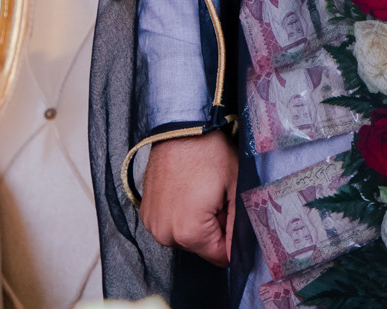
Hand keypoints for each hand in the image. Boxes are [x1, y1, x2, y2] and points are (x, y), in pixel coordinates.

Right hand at [140, 129, 238, 265]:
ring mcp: (152, 224)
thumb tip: (240, 252)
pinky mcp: (146, 214)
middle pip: (202, 246)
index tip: (235, 217)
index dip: (233, 240)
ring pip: (187, 236)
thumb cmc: (209, 154)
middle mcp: (165, 235)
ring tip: (203, 192)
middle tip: (220, 198)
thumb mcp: (235, 189)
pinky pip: (171, 224)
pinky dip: (182, 214)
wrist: (181, 129)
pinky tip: (188, 191)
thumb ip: (238, 227)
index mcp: (189, 233)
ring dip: (199, 222)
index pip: (220, 256)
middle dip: (216, 227)